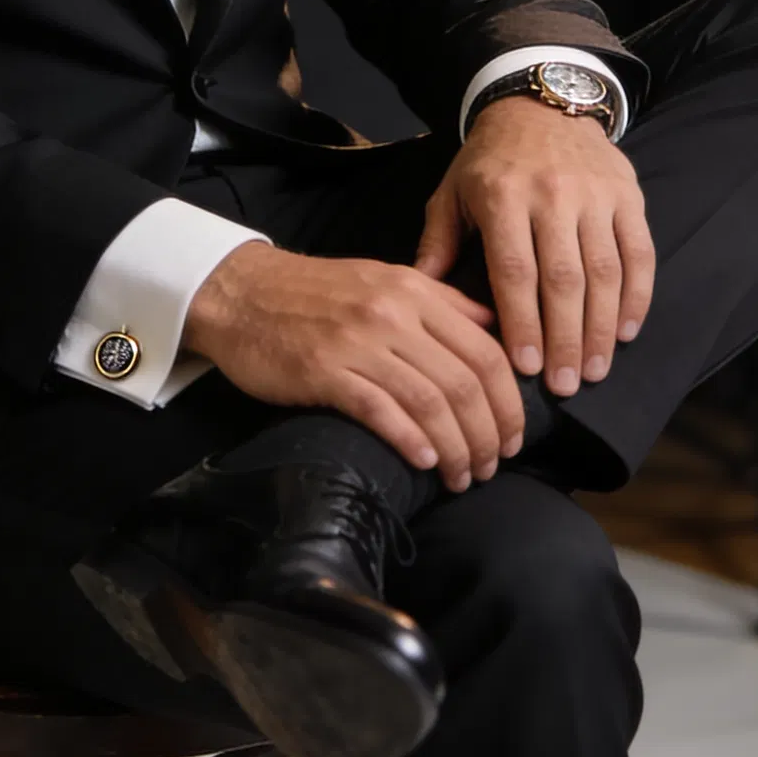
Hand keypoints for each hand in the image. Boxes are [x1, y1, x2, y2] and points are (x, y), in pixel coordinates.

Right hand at [183, 242, 525, 492]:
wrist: (242, 292)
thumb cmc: (317, 293)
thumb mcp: (386, 280)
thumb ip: (442, 304)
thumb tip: (496, 330)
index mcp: (415, 291)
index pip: (486, 351)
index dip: (509, 402)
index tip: (515, 436)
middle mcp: (393, 314)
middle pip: (465, 382)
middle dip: (489, 433)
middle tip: (492, 467)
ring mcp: (358, 342)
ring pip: (429, 401)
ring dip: (454, 448)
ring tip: (461, 476)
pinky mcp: (323, 370)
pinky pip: (379, 409)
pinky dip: (409, 440)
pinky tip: (424, 462)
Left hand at [415, 97, 654, 398]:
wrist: (539, 103)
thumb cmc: (489, 160)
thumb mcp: (452, 192)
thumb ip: (436, 243)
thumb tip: (421, 297)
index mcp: (502, 195)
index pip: (515, 271)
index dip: (522, 323)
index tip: (526, 368)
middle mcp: (552, 194)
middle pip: (564, 279)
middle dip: (565, 338)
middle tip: (565, 386)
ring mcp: (595, 194)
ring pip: (605, 271)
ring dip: (601, 327)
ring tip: (594, 370)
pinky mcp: (627, 194)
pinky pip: (639, 252)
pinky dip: (637, 296)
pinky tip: (626, 332)